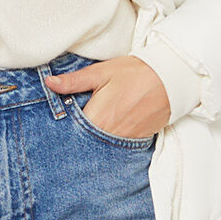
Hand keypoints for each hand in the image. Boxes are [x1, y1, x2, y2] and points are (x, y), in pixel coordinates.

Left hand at [42, 56, 170, 139]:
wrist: (171, 80)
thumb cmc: (135, 73)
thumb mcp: (102, 72)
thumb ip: (74, 81)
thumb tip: (49, 83)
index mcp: (96, 119)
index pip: (70, 131)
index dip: (62, 126)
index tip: (57, 121)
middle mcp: (108, 136)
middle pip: (83, 142)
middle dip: (76, 135)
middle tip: (74, 124)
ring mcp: (123, 142)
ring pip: (99, 146)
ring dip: (92, 140)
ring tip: (91, 127)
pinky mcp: (136, 143)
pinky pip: (115, 147)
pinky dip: (108, 142)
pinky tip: (107, 131)